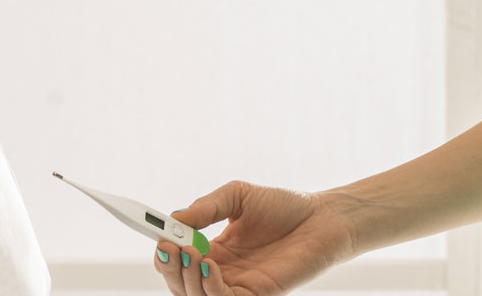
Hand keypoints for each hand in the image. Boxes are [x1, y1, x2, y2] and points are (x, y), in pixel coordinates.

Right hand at [153, 180, 360, 295]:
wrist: (323, 217)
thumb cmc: (284, 205)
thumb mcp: (237, 196)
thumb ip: (206, 207)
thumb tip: (173, 219)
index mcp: (215, 251)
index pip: (177, 261)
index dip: (163, 252)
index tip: (158, 236)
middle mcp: (223, 272)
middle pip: (180, 283)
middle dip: (169, 267)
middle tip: (170, 247)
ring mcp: (239, 286)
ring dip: (186, 278)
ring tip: (191, 253)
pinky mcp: (258, 295)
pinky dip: (210, 288)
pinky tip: (210, 265)